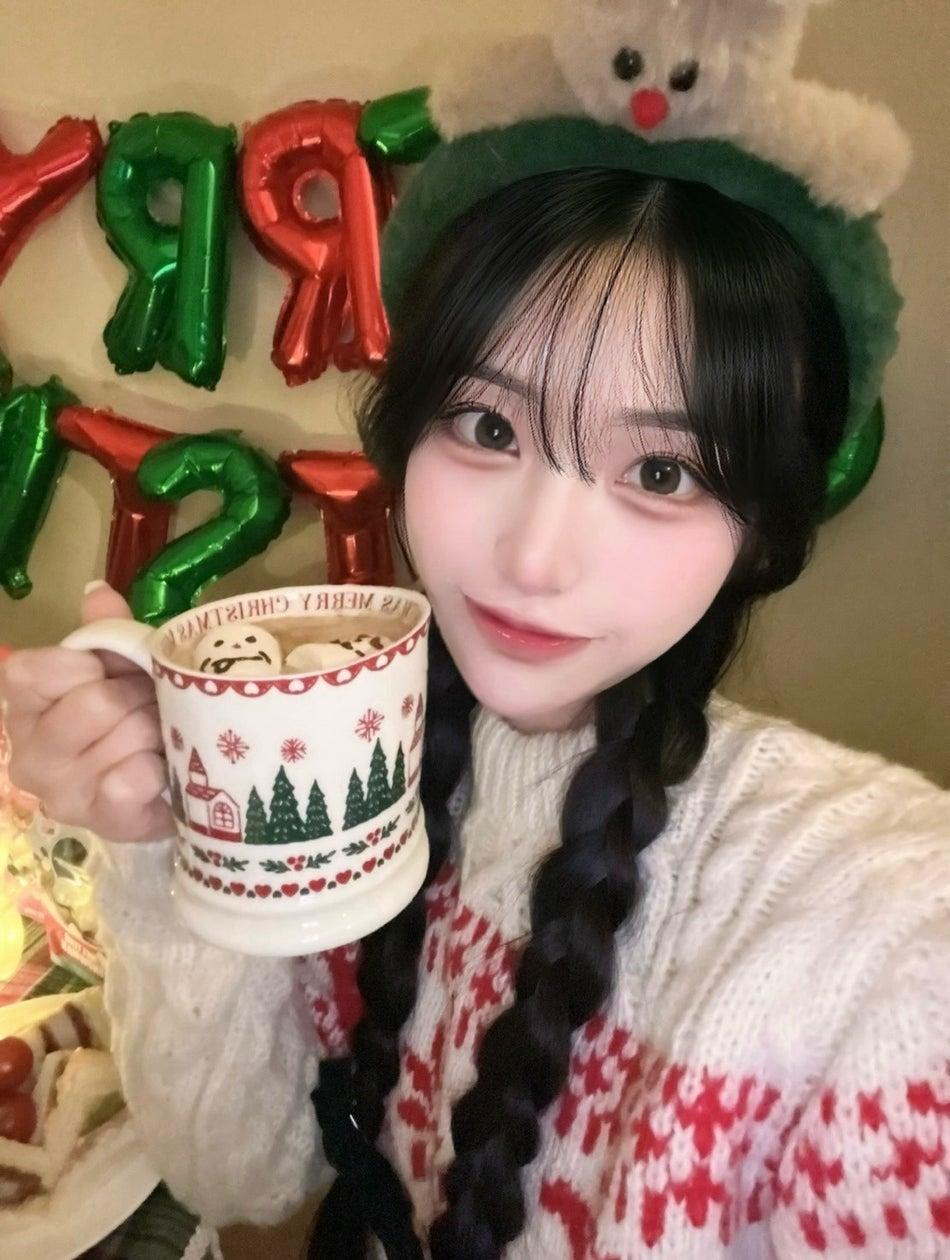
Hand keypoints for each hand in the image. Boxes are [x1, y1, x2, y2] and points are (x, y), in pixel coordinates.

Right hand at [0, 583, 173, 841]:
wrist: (165, 785)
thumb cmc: (132, 716)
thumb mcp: (119, 667)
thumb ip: (107, 632)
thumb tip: (98, 592)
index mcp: (24, 706)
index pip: (34, 672)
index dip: (85, 665)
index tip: (107, 673)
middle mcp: (28, 754)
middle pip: (93, 703)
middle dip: (137, 697)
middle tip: (149, 706)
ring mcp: (62, 794)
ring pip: (126, 736)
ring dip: (157, 729)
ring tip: (160, 736)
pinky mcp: (102, 822)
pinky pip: (136, 779)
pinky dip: (160, 768)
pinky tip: (161, 771)